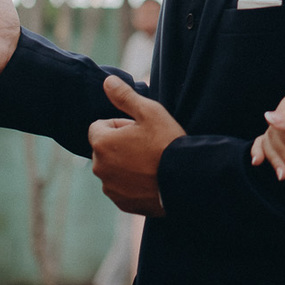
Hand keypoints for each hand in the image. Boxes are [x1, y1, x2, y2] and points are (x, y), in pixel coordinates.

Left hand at [87, 75, 184, 215]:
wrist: (185, 180)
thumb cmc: (167, 143)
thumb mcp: (149, 112)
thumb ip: (124, 96)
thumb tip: (107, 81)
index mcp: (102, 143)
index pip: (99, 127)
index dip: (119, 125)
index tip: (140, 130)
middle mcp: (99, 167)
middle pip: (105, 148)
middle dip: (120, 145)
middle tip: (148, 145)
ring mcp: (110, 188)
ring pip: (113, 169)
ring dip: (125, 165)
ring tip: (152, 163)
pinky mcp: (122, 203)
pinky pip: (121, 188)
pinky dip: (132, 183)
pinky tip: (152, 179)